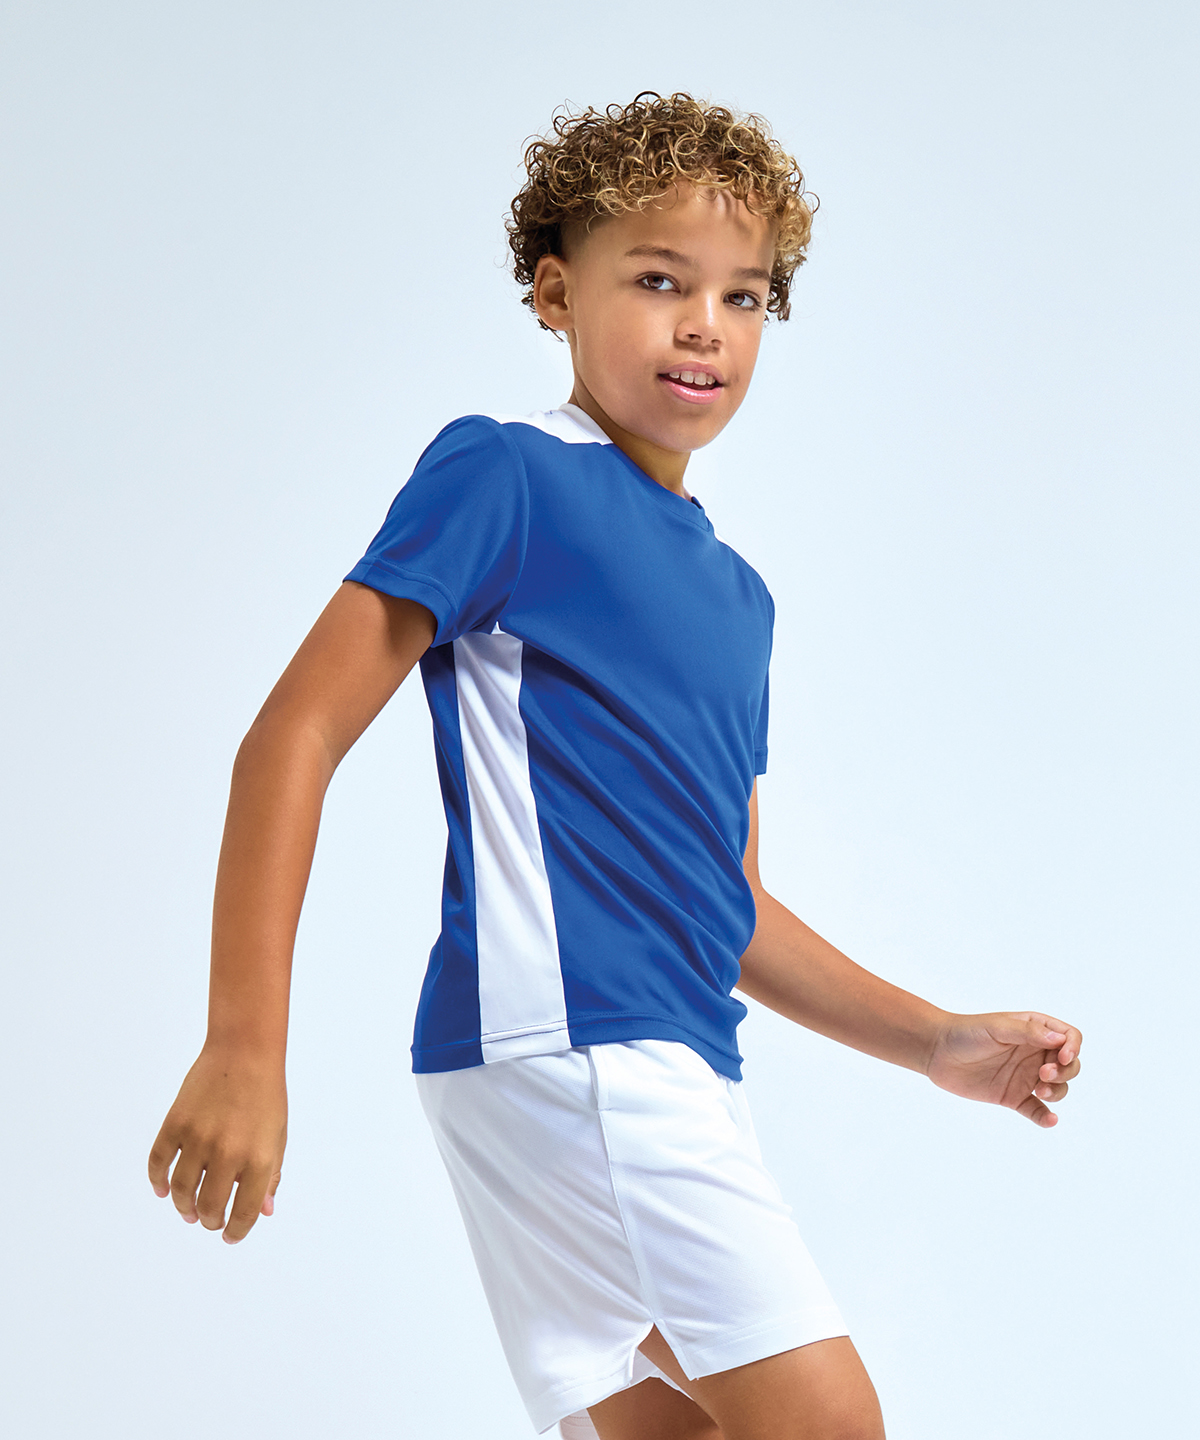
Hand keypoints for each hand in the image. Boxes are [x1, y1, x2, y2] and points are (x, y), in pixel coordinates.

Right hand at [148, 1045, 287, 1242]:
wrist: (244, 1052)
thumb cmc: (266, 1095)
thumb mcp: (277, 1136)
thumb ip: (270, 1175)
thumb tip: (264, 1211)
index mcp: (258, 1158)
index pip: (244, 1212)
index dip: (236, 1231)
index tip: (229, 1236)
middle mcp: (227, 1152)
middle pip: (208, 1207)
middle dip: (209, 1220)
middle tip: (209, 1220)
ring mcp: (198, 1138)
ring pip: (181, 1191)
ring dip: (184, 1207)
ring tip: (189, 1210)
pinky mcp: (175, 1123)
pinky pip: (158, 1163)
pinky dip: (158, 1182)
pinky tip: (164, 1190)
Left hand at [926, 1012, 1082, 1126]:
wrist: (936, 1052)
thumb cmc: (966, 1032)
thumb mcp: (997, 1027)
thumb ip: (1028, 1032)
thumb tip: (1059, 1040)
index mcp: (1034, 1031)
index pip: (1068, 1037)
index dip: (1073, 1047)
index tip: (1063, 1057)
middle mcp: (1034, 1053)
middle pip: (1069, 1065)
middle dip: (1065, 1072)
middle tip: (1043, 1074)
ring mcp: (1025, 1077)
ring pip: (1058, 1089)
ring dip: (1058, 1092)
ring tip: (1041, 1092)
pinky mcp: (1013, 1097)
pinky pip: (1037, 1111)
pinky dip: (1046, 1117)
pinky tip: (1050, 1120)